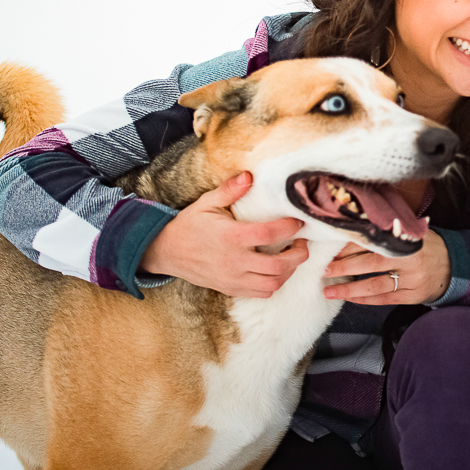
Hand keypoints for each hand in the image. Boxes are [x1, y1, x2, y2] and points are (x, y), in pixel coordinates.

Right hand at [140, 171, 307, 297]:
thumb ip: (229, 190)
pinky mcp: (231, 289)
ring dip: (289, 271)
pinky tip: (276, 269)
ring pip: (273, 284)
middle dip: (298, 254)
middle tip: (302, 242)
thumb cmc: (190, 225)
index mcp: (230, 237)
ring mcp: (232, 279)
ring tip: (292, 256)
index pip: (269, 234)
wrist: (166, 252)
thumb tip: (249, 175)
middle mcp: (233, 261)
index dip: (290, 227)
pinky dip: (274, 284)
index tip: (299, 221)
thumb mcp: (206, 203)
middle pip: (278, 266)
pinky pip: (261, 294)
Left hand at [322, 229, 450, 304]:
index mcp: (407, 240)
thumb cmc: (426, 246)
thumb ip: (387, 233)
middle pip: (371, 264)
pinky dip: (366, 300)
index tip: (331, 251)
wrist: (454, 265)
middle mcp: (410, 260)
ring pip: (375, 286)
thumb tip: (352, 231)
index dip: (350, 247)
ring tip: (330, 291)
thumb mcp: (411, 233)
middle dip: (344, 267)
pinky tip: (351, 298)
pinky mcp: (413, 296)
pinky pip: (385, 299)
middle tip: (324, 271)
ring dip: (350, 289)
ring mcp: (412, 280)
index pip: (373, 243)